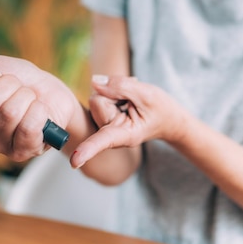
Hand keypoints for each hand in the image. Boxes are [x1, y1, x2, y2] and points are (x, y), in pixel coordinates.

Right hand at [0, 49, 79, 160]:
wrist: (53, 95)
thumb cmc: (20, 80)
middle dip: (12, 84)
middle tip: (19, 87)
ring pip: (10, 112)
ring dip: (28, 97)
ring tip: (31, 99)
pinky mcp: (20, 151)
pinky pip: (28, 127)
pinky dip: (39, 112)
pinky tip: (40, 112)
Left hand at [71, 74, 186, 167]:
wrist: (167, 118)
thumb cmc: (161, 109)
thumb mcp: (147, 94)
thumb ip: (121, 86)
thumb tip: (93, 82)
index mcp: (125, 135)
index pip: (103, 140)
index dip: (88, 148)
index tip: (74, 161)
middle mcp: (110, 133)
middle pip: (97, 102)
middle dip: (113, 92)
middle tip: (133, 99)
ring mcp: (104, 125)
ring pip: (98, 95)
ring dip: (114, 92)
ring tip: (131, 100)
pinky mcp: (101, 116)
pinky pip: (100, 94)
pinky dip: (113, 92)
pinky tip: (126, 100)